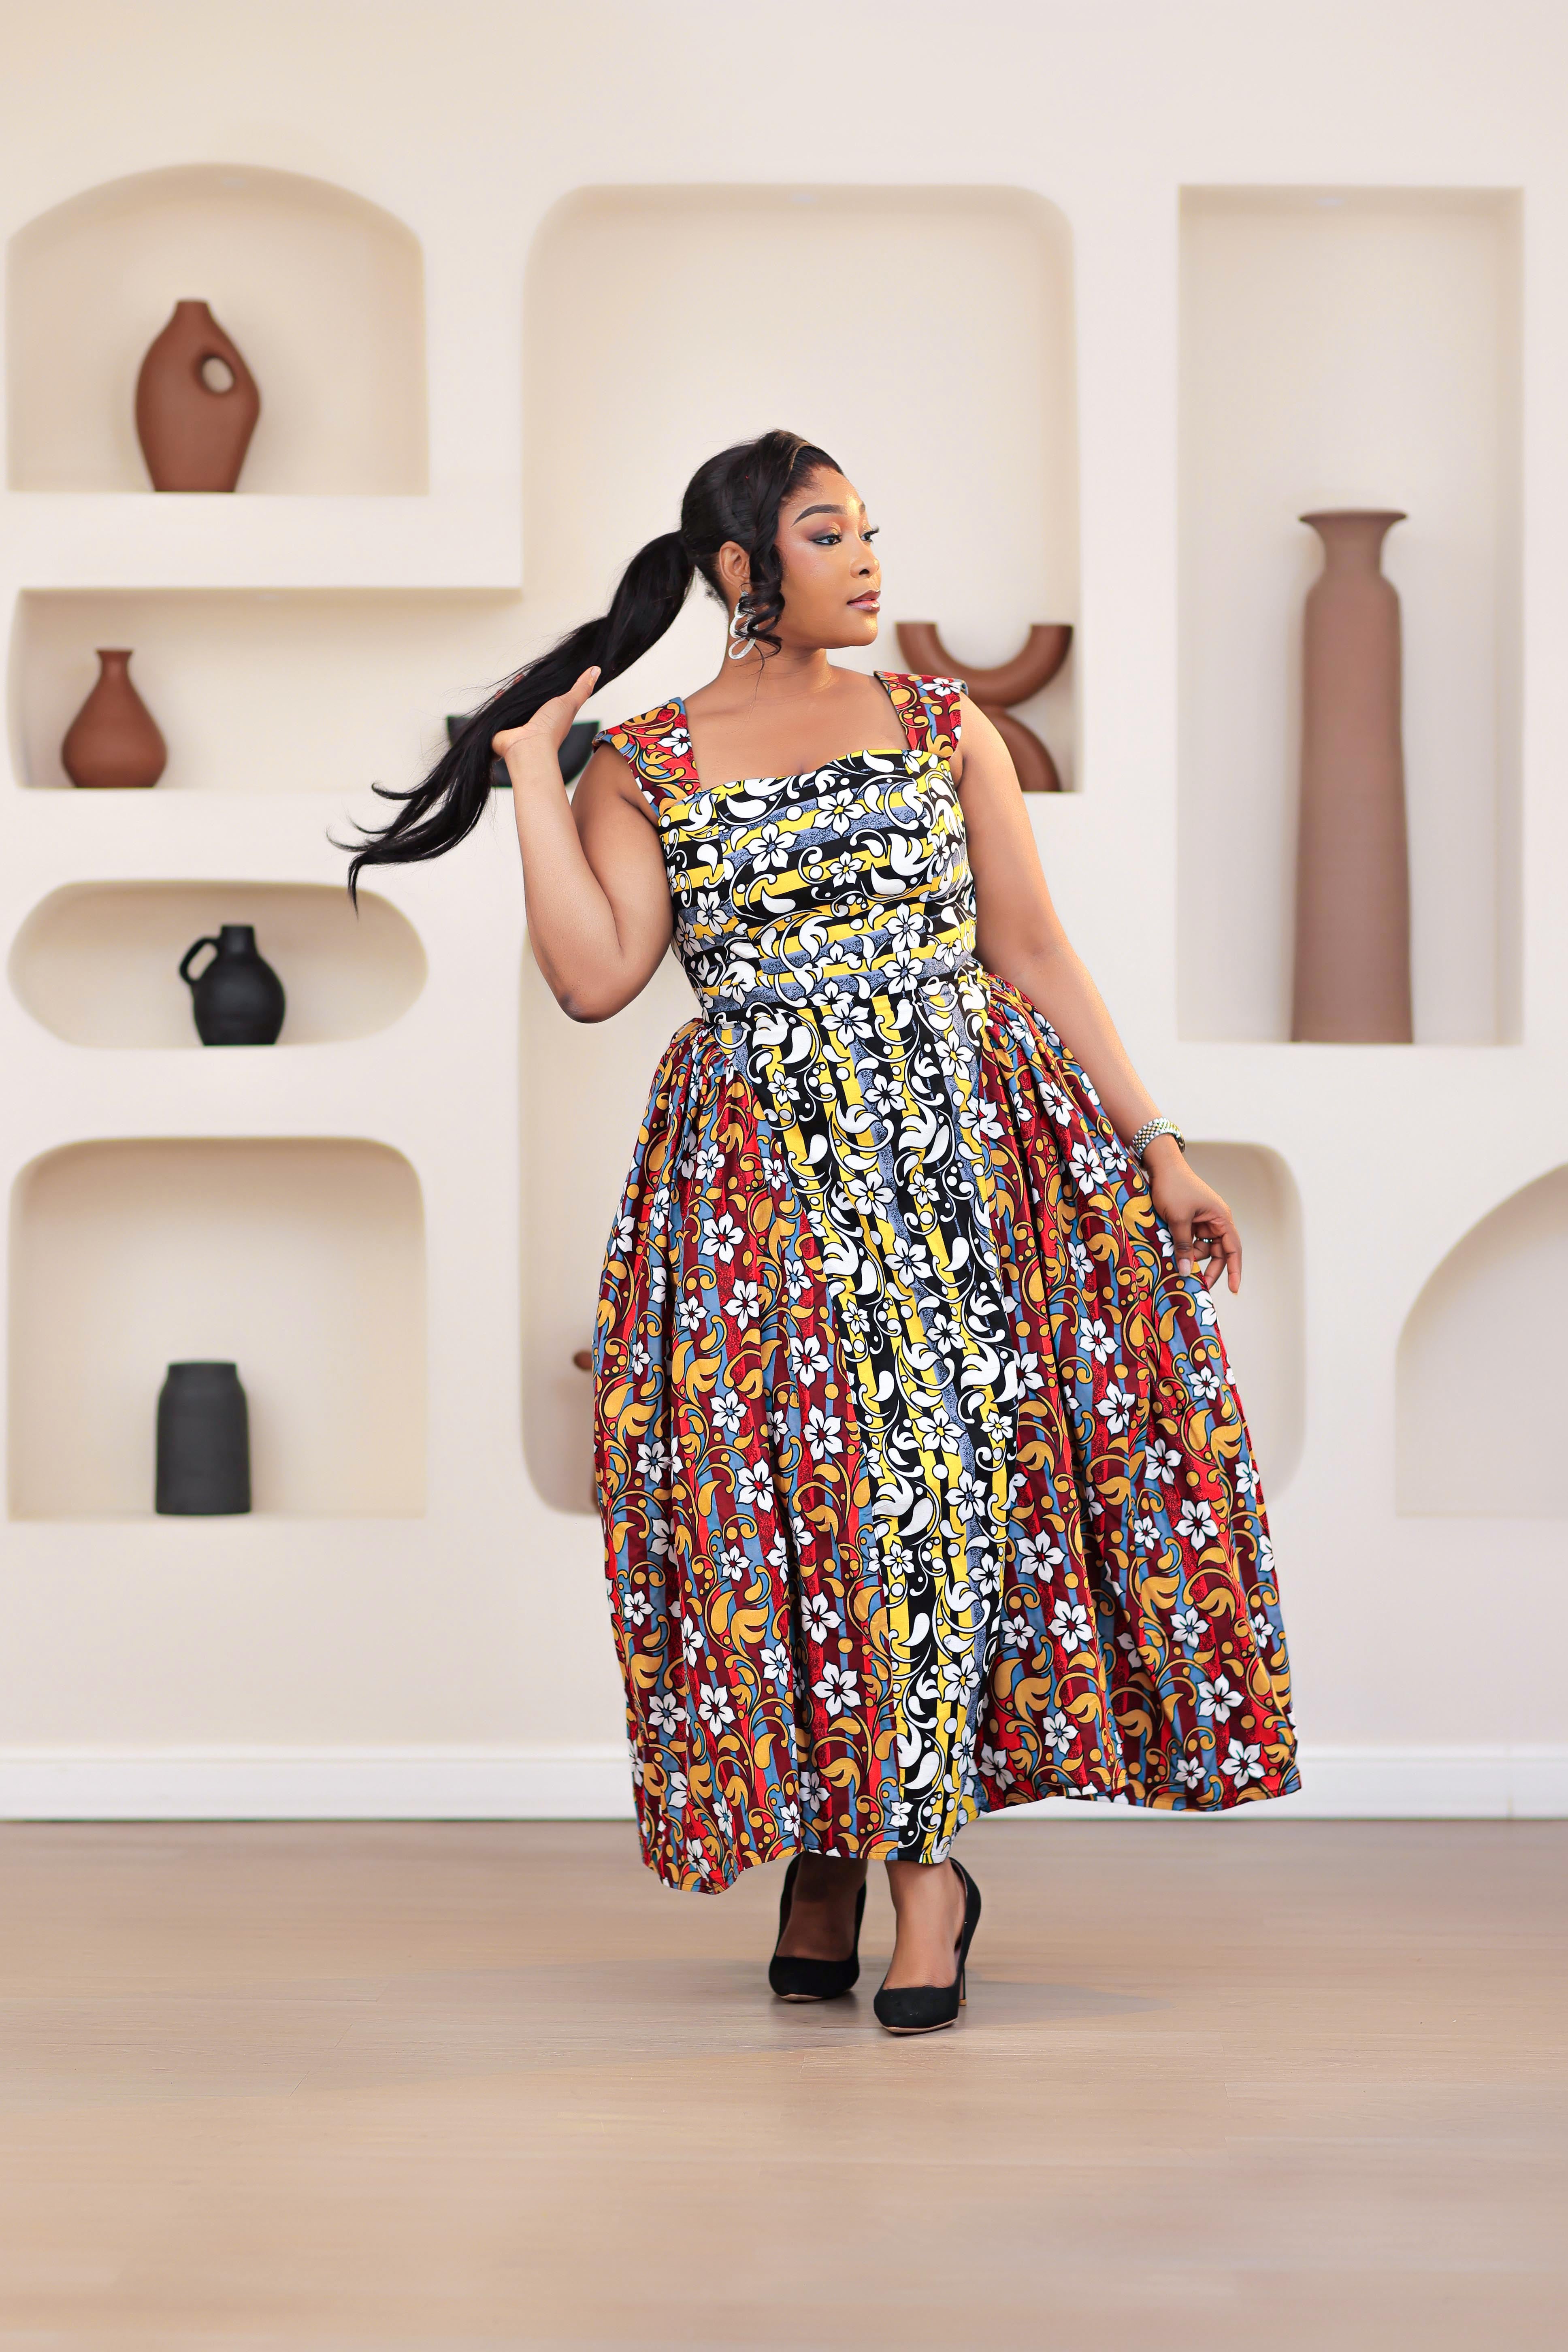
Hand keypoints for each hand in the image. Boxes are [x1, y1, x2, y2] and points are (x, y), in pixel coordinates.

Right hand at [492, 665, 599, 780]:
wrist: (528, 747)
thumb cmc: (551, 729)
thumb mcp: (569, 703)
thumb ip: (582, 688)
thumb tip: (596, 669)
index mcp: (552, 716)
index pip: (547, 697)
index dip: (544, 686)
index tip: (540, 674)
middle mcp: (536, 721)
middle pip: (530, 701)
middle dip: (525, 687)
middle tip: (521, 677)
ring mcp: (520, 726)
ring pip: (516, 705)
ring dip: (513, 693)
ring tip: (512, 683)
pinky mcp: (506, 728)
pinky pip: (502, 712)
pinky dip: (500, 702)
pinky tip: (500, 694)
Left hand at [1142, 1136, 1240, 1292]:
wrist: (1161, 1166)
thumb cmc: (1173, 1188)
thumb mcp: (1178, 1220)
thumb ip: (1183, 1246)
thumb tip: (1185, 1272)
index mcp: (1221, 1218)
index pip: (1233, 1249)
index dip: (1234, 1270)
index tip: (1234, 1289)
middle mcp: (1216, 1221)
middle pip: (1219, 1252)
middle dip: (1208, 1268)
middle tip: (1197, 1284)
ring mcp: (1203, 1221)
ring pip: (1203, 1248)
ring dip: (1191, 1257)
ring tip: (1176, 1263)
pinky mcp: (1191, 1221)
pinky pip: (1191, 1241)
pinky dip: (1184, 1249)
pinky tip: (1173, 1254)